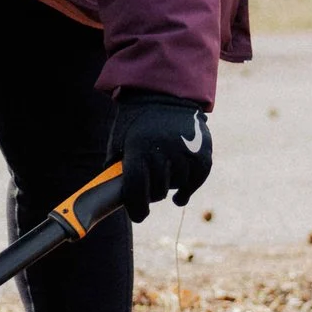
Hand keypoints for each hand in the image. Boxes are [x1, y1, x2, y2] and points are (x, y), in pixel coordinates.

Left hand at [107, 93, 211, 222]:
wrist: (164, 96)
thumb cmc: (136, 123)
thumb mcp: (119, 140)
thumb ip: (115, 167)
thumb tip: (108, 195)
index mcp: (138, 148)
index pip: (137, 188)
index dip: (136, 207)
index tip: (138, 216)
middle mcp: (163, 150)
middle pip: (158, 190)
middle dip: (151, 195)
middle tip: (148, 193)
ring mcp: (185, 151)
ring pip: (177, 185)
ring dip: (170, 188)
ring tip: (163, 181)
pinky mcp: (203, 152)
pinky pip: (196, 180)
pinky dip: (188, 190)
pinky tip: (179, 196)